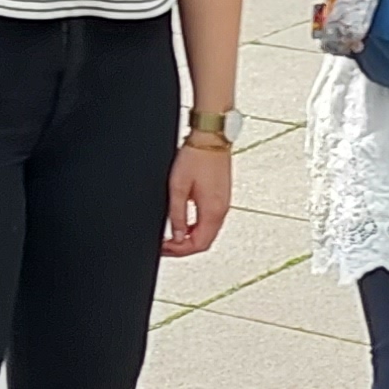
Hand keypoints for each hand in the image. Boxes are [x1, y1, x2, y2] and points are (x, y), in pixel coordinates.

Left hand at [163, 136, 233, 257]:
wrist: (211, 137)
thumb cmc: (196, 156)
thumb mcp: (178, 188)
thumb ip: (176, 215)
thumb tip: (176, 235)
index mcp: (212, 211)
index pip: (198, 245)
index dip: (179, 251)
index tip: (165, 247)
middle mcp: (222, 209)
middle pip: (205, 241)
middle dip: (184, 247)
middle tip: (166, 245)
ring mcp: (224, 203)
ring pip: (208, 232)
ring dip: (191, 237)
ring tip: (173, 235)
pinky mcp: (222, 195)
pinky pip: (211, 220)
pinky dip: (197, 227)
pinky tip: (185, 222)